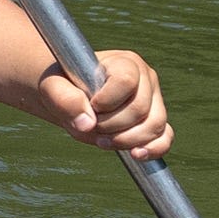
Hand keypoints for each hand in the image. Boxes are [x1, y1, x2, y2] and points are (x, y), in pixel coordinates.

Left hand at [36, 47, 171, 160]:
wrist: (69, 98)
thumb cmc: (62, 87)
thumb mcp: (53, 88)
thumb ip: (64, 99)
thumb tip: (87, 123)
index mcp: (125, 63)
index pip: (126, 81)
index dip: (107, 101)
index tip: (90, 106)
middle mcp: (145, 79)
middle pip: (139, 109)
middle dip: (112, 126)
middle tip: (91, 126)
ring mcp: (154, 100)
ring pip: (154, 125)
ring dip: (126, 140)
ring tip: (102, 140)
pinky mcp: (155, 121)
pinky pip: (165, 137)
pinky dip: (154, 149)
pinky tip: (135, 155)